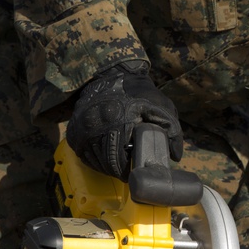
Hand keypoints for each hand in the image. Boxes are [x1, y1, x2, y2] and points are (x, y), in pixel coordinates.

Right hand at [66, 61, 182, 179]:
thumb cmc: (141, 95)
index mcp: (118, 123)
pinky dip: (93, 158)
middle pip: (104, 162)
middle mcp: (95, 125)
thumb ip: (172, 132)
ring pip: (92, 159)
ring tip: (116, 165)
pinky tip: (104, 157)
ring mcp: (82, 127)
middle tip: (125, 172)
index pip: (118, 160)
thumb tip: (174, 157)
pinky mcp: (74, 128)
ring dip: (104, 166)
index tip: (132, 173)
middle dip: (116, 171)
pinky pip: (82, 152)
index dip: (125, 171)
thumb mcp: (162, 108)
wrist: (116, 75)